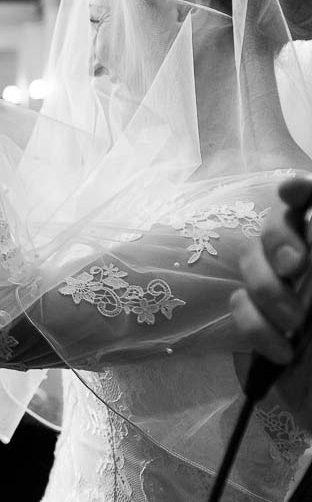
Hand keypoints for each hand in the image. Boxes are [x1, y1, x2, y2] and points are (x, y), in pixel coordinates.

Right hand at [234, 175, 311, 426]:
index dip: (300, 192)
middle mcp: (306, 265)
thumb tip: (302, 257)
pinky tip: (282, 353)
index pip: (310, 207)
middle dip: (279, 240)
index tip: (293, 190)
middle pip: (278, 225)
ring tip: (297, 327)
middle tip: (294, 266)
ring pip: (249, 262)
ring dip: (270, 294)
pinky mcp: (255, 320)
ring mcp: (280, 291)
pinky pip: (238, 305)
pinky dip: (256, 328)